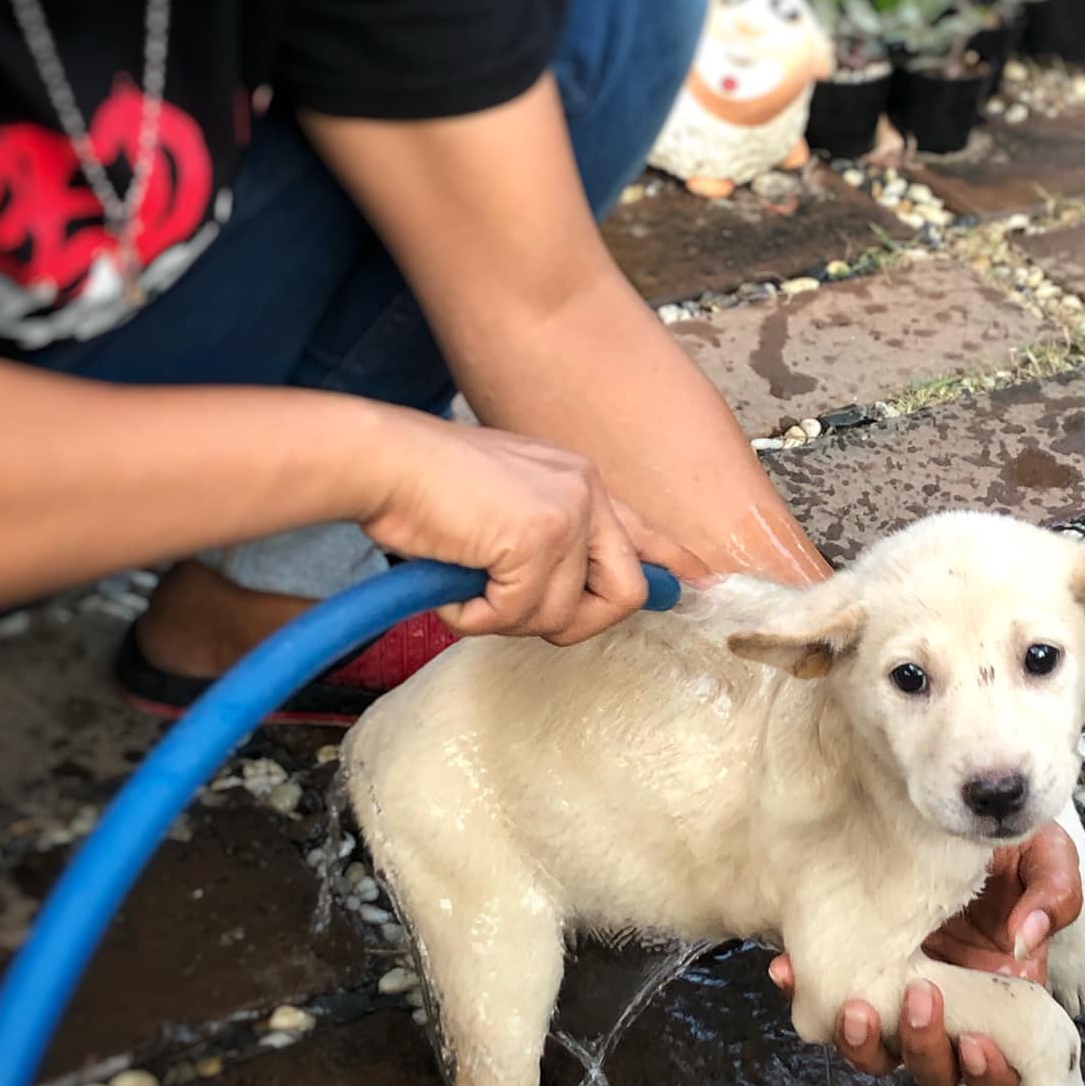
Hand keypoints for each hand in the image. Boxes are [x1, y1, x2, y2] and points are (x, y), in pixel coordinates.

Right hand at [358, 410, 707, 642]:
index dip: (674, 566)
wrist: (384, 461)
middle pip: (626, 593)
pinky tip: (454, 588)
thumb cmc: (424, 486)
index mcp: (579, 481)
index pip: (645, 531)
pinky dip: (476, 617)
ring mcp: (567, 514)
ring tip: (467, 589)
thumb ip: (543, 540)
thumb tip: (566, 599)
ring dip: (505, 620)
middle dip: (575, 624)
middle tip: (516, 615)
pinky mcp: (537, 538)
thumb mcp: (502, 504)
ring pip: (562, 617)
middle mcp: (585, 492)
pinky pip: (517, 616)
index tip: (700, 587)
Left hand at [768, 820, 1083, 1085]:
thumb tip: (1024, 940)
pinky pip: (825, 997)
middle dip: (923, 1048)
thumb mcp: (1042, 855)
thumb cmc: (1004, 838)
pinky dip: (805, 990)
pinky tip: (787, 967)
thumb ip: (1053, 894)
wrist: (948, 808)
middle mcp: (952, 1006)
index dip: (991, 1071)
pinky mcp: (856, 963)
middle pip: (937, 1068)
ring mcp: (899, 989)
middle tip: (917, 999)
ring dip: (864, 1042)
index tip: (977, 1043)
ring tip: (854, 1007)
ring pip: (880, 1051)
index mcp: (1005, 996)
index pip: (1002, 1064)